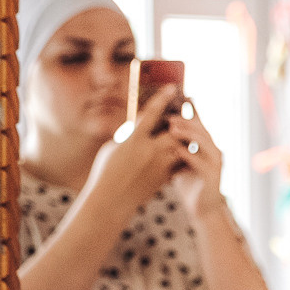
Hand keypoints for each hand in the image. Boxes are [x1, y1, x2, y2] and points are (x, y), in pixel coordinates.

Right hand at [79, 86, 188, 219]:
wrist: (111, 202)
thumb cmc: (106, 172)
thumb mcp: (112, 148)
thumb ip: (129, 134)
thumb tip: (141, 124)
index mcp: (134, 140)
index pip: (152, 113)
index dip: (163, 98)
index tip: (174, 87)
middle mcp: (150, 152)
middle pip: (175, 130)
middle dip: (180, 121)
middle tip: (183, 113)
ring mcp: (160, 166)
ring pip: (181, 146)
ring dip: (183, 138)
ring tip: (183, 132)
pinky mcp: (165, 178)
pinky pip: (181, 162)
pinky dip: (182, 154)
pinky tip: (181, 150)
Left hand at [166, 99, 228, 217]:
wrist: (203, 209)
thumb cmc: (190, 183)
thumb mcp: (180, 160)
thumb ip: (175, 145)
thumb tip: (158, 128)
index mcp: (206, 145)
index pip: (199, 122)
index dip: (192, 108)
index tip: (181, 95)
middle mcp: (214, 151)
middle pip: (201, 129)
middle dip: (185, 120)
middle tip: (169, 115)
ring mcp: (215, 163)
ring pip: (203, 142)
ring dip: (187, 133)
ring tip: (172, 127)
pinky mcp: (212, 176)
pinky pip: (200, 162)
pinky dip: (188, 154)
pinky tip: (176, 149)